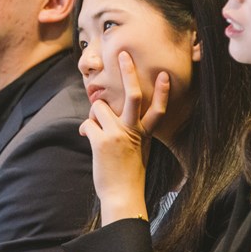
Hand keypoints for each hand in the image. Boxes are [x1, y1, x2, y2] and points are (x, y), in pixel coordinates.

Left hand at [78, 51, 169, 224]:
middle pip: (133, 94)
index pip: (157, 109)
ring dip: (94, 115)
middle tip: (124, 54)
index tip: (165, 75)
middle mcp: (132, 130)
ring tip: (96, 130)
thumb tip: (110, 117)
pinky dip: (85, 129)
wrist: (122, 196)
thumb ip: (130, 133)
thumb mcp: (138, 151)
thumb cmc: (129, 175)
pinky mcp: (102, 141)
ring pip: (99, 107)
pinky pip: (87, 123)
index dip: (162, 91)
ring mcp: (117, 134)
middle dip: (128, 72)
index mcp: (144, 133)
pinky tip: (88, 138)